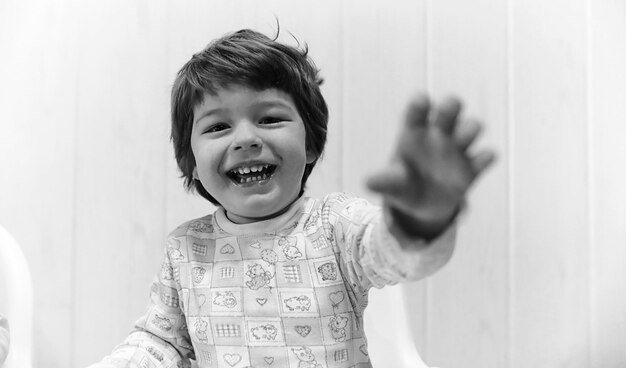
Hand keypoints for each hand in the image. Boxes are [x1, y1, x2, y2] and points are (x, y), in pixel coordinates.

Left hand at [366, 94, 494, 237]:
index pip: (417, 110)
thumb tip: (368, 182)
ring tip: (462, 139)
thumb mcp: (392, 184)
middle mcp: (438, 135)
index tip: (422, 101)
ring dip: (470, 129)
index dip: (420, 104)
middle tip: (448, 109)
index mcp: (415, 132)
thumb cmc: (403, 185)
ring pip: (471, 127)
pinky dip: (485, 156)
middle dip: (451, 106)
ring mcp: (457, 149)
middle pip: (450, 109)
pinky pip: (485, 157)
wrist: (422, 206)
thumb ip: (384, 181)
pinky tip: (482, 159)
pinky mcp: (472, 169)